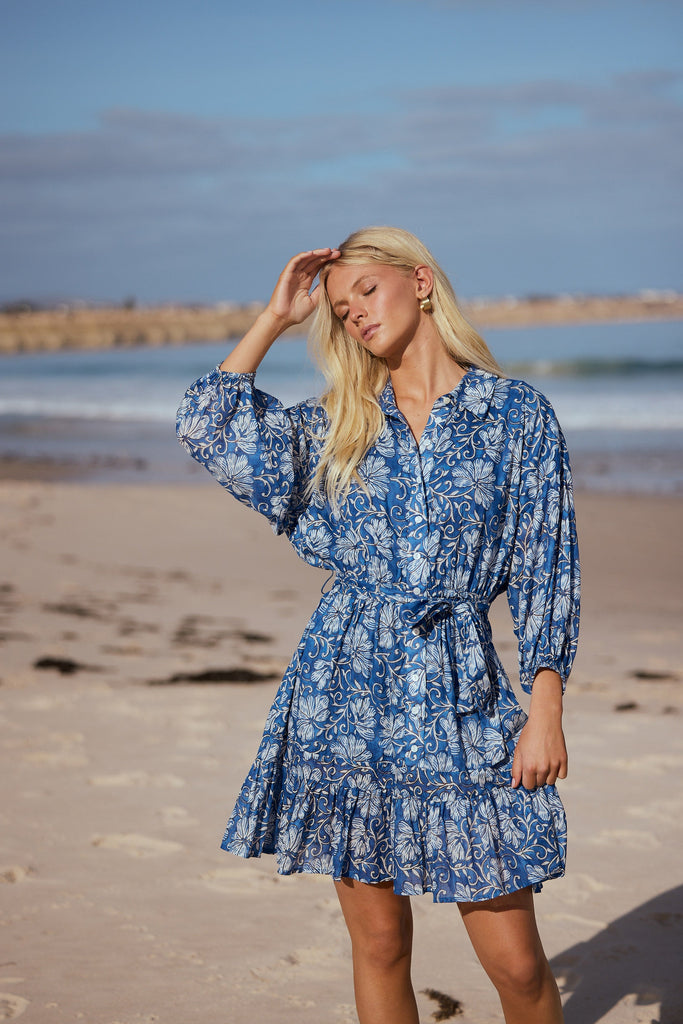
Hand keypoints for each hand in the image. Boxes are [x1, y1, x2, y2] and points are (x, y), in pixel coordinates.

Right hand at [266, 248, 339, 327]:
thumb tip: (330, 280)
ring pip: (305, 259)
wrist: (283, 319)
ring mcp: (293, 274)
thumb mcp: (314, 300)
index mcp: (306, 281)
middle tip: (337, 252)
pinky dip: (303, 256)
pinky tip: (312, 253)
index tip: (338, 258)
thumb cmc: (296, 313)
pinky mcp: (286, 274)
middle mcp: (299, 276)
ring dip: (316, 253)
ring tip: (328, 251)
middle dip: (325, 256)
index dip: (327, 261)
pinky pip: (294, 262)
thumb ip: (320, 290)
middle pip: (313, 261)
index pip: (318, 267)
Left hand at [511, 669, 567, 789]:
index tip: (527, 772)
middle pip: (539, 784)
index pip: (528, 786)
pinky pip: (562, 775)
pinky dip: (558, 771)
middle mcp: (542, 768)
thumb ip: (516, 770)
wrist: (544, 721)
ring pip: (550, 781)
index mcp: (529, 767)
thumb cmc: (529, 735)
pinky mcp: (563, 760)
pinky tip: (552, 762)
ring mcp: (554, 765)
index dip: (526, 779)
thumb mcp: (518, 751)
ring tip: (543, 762)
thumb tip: (514, 785)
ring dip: (547, 775)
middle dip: (536, 777)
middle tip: (535, 763)